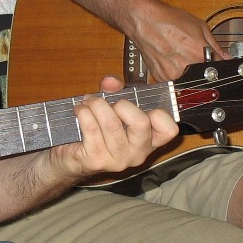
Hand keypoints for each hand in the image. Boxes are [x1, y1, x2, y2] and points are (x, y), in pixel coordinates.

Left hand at [47, 76, 178, 180]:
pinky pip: (92, 130)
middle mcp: (138, 153)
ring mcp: (118, 160)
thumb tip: (110, 82)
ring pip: (112, 125)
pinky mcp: (97, 161)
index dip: (159, 114)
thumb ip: (117, 90)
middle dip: (122, 105)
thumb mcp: (114, 108)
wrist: (72, 159)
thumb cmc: (100, 130)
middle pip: (141, 123)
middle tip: (110, 103)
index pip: (169, 130)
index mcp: (150, 141)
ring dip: (97, 105)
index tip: (142, 107)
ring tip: (89, 101)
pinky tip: (80, 110)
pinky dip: (84, 114)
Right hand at [130, 1, 229, 80]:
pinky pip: (175, 80)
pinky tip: (172, 58)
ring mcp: (172, 75)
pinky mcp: (161, 79)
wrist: (145, 21)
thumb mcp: (200, 27)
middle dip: (203, 66)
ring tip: (181, 54)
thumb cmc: (169, 20)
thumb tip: (226, 57)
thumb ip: (215, 45)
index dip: (218, 62)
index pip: (218, 67)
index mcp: (198, 55)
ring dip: (189, 70)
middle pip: (203, 75)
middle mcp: (185, 68)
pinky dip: (176, 71)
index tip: (216, 59)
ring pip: (189, 79)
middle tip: (192, 52)